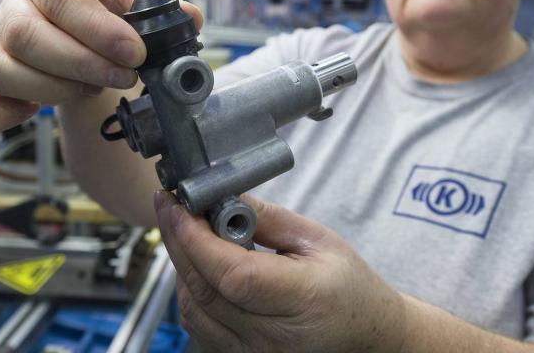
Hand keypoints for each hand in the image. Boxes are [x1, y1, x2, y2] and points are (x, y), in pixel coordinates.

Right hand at [0, 0, 201, 131]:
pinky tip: (31, 114)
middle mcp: (12, 8)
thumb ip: (157, 11)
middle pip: (25, 35)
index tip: (134, 53)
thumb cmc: (102, 20)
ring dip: (53, 88)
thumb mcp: (130, 7)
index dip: (98, 28)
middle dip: (82, 64)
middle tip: (124, 78)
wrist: (82, 42)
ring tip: (92, 89)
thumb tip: (190, 16)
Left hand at [154, 192, 405, 352]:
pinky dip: (191, 292)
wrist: (366, 336)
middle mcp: (273, 339)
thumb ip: (267, 218)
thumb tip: (221, 195)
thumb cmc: (347, 285)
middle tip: (168, 204)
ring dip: (181, 266)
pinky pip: (199, 326)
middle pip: (204, 290)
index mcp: (304, 300)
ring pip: (193, 311)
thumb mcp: (318, 240)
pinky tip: (200, 266)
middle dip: (178, 241)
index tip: (177, 205)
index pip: (233, 274)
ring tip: (187, 231)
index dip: (197, 239)